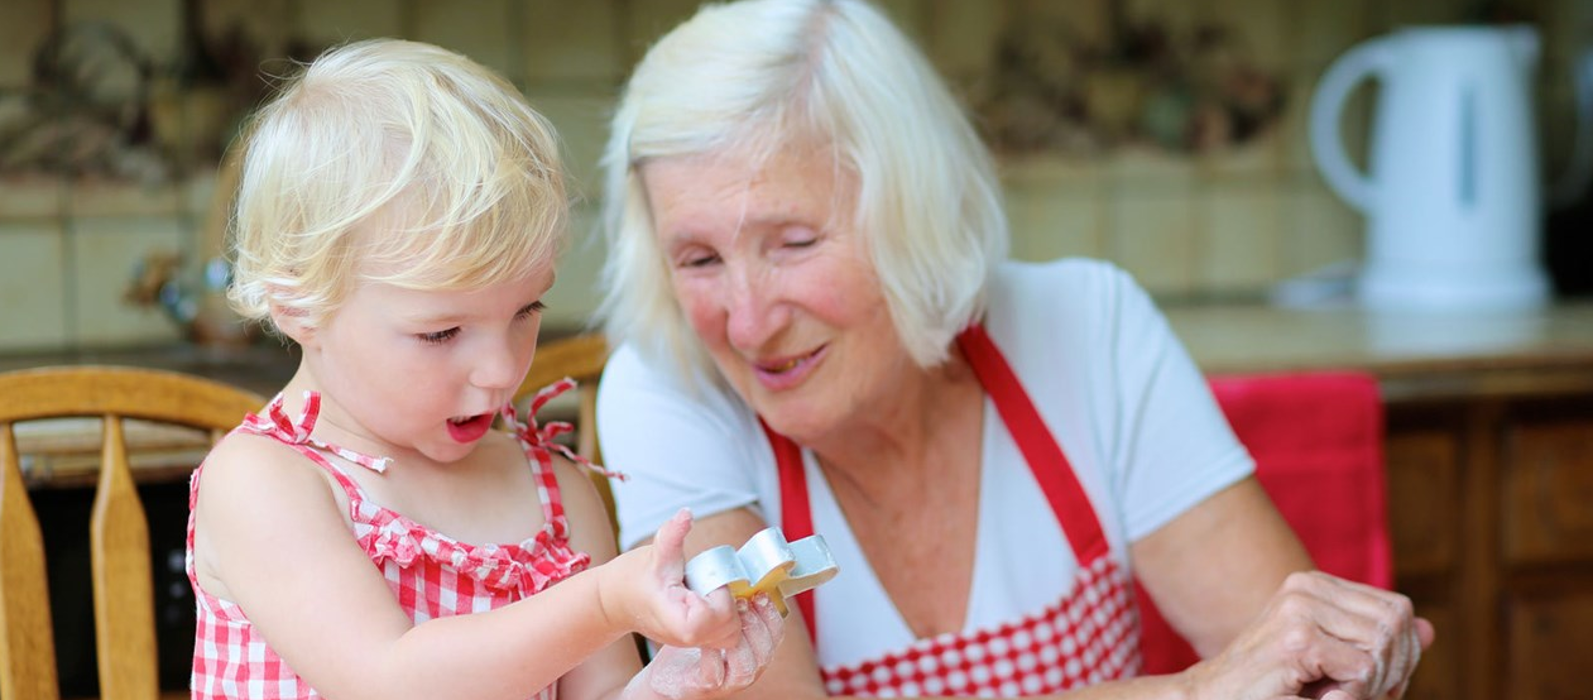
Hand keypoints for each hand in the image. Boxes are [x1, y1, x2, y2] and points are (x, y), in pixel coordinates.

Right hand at [602, 509, 738, 647]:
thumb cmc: (634, 577)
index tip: (699, 582)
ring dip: (730, 609)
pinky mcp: (698, 640)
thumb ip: (672, 534)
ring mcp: (694, 643)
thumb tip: (685, 514)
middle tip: (706, 584)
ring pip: (733, 635)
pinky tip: (714, 599)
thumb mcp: (655, 554)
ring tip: (710, 591)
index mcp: (678, 623)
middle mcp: (688, 639)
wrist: (616, 599)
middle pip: (730, 626)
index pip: (715, 617)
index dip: (716, 597)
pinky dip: (729, 618)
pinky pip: (727, 636)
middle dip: (725, 600)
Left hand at [632, 594, 785, 699]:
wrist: (668, 674)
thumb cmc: (692, 644)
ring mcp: (727, 681)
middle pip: (767, 651)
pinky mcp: (705, 687)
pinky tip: (704, 643)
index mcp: (753, 648)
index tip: (759, 594)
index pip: (775, 633)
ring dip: (740, 643)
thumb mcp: (712, 615)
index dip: (771, 615)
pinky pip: (716, 676)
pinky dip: (713, 658)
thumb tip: (736, 568)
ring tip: (727, 622)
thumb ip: (729, 598)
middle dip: (758, 626)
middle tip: (742, 604)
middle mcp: (746, 667)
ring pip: (748, 668)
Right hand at [1183, 571, 1434, 699]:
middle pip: (1397, 623)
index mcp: (1312, 585)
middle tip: (1369, 696)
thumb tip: (1430, 629)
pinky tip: (1324, 698)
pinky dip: (1356, 694)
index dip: (1402, 652)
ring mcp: (1299, 610)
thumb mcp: (1332, 662)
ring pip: (1384, 644)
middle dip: (1396, 670)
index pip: (1396, 608)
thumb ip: (1378, 644)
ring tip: (1341, 696)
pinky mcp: (1298, 640)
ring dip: (1376, 684)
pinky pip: (1364, 668)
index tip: (1378, 684)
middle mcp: (1305, 588)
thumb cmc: (1272, 687)